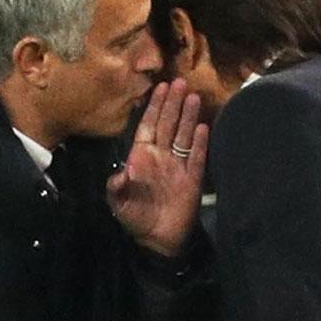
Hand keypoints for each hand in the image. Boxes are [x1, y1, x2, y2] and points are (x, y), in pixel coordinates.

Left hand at [106, 78, 207, 256]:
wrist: (158, 239)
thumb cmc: (135, 217)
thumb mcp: (119, 204)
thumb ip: (116, 187)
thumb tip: (121, 174)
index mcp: (142, 157)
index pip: (149, 125)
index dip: (154, 106)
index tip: (159, 87)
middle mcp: (160, 156)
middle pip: (168, 124)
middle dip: (173, 103)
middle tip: (180, 81)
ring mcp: (178, 165)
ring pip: (183, 135)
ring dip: (188, 116)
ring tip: (193, 96)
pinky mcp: (192, 178)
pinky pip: (197, 157)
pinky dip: (199, 143)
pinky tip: (204, 127)